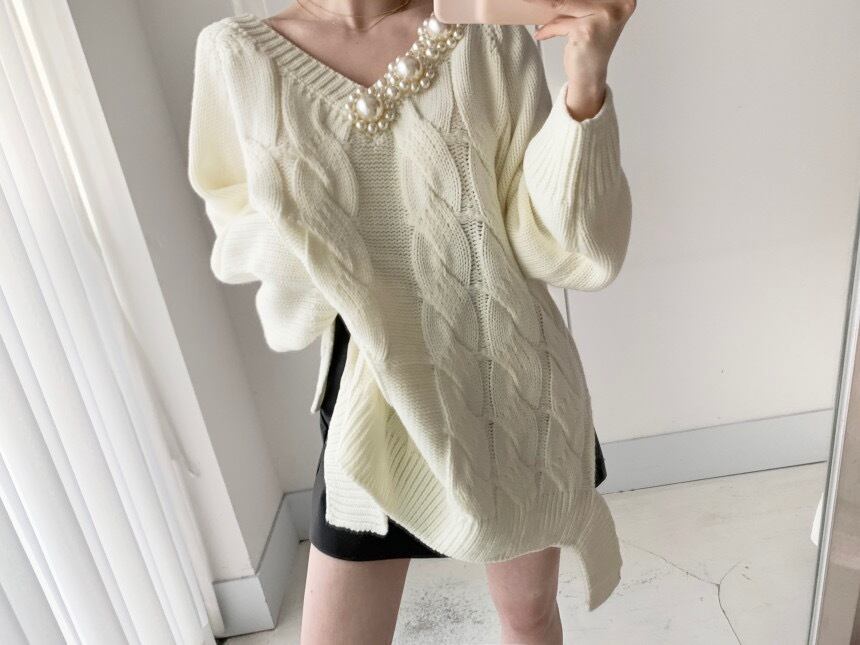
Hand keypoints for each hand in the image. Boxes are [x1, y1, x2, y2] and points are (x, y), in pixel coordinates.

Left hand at [528, 0, 635, 120]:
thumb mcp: (592, 19)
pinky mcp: (586, 30)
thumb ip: (582, 4)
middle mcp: (617, 7)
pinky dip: (547, 30)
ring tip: (527, 1)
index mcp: (623, 1)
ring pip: (564, 4)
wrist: (591, 77)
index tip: (557, 0)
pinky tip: (540, 34)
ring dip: (542, 4)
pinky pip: (559, 24)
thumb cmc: (591, 48)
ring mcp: (603, 18)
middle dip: (551, 0)